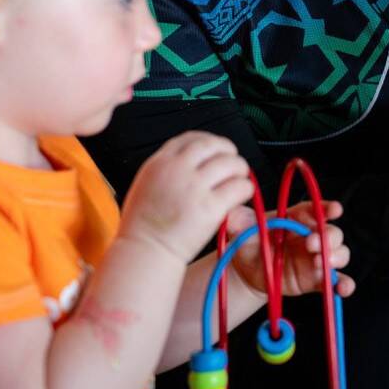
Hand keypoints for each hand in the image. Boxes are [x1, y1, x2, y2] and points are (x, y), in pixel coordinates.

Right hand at [119, 132, 253, 262]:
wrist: (144, 250)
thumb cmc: (143, 226)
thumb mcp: (146, 185)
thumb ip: (167, 170)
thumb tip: (192, 162)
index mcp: (159, 163)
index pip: (190, 138)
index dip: (209, 141)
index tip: (217, 149)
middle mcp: (176, 170)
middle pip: (214, 146)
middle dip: (229, 151)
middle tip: (234, 162)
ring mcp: (194, 187)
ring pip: (231, 163)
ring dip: (240, 169)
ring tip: (240, 178)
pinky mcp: (210, 206)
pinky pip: (238, 187)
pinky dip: (245, 188)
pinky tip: (242, 194)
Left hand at [226, 201, 353, 298]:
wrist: (246, 273)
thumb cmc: (248, 244)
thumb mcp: (242, 230)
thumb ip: (239, 221)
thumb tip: (232, 213)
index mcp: (297, 219)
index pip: (316, 210)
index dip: (327, 208)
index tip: (335, 209)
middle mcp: (312, 236)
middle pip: (332, 233)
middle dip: (327, 237)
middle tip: (311, 243)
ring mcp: (317, 258)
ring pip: (339, 254)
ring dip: (337, 257)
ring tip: (323, 263)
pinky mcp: (317, 279)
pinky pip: (336, 280)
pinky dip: (344, 284)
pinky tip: (343, 288)